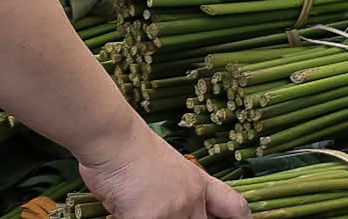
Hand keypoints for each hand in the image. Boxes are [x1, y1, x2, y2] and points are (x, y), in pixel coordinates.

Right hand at [80, 121, 248, 218]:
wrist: (115, 137)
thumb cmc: (131, 149)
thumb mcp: (166, 168)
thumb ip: (175, 192)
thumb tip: (172, 209)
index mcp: (198, 183)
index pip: (233, 206)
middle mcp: (191, 198)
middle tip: (167, 213)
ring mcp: (172, 210)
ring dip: (152, 218)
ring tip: (136, 205)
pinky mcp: (147, 218)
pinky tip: (118, 209)